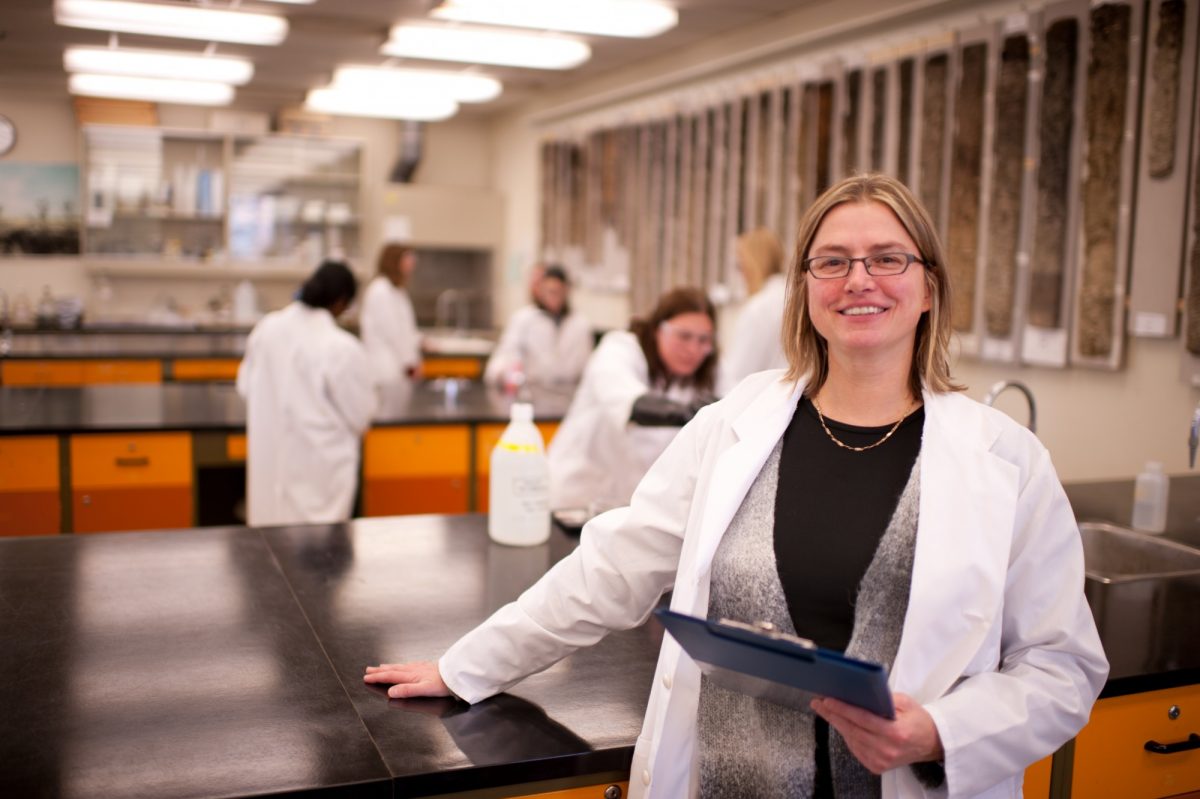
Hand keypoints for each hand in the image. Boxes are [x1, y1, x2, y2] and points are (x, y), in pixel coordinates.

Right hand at [364, 661, 451, 698]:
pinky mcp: (426, 667)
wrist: (456, 674)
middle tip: (368, 670)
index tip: (366, 678)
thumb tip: (391, 692)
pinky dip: (401, 665)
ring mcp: (419, 668)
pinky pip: (409, 665)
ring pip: (400, 666)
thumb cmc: (442, 684)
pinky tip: (403, 665)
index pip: (390, 677)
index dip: (377, 678)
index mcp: (411, 676)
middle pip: (393, 670)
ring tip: (380, 667)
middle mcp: (413, 670)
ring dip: (388, 667)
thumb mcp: (424, 690)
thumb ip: (407, 690)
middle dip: (379, 671)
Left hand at [810, 693, 942, 774]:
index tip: (828, 701)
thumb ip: (884, 698)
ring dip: (838, 724)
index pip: (863, 719)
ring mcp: (882, 761)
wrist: (931, 743)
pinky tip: (842, 724)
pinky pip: (855, 749)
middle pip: (853, 730)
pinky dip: (847, 736)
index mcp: (896, 733)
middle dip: (833, 715)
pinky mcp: (877, 766)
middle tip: (819, 703)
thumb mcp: (905, 702)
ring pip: (851, 740)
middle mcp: (888, 749)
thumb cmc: (918, 720)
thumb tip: (860, 692)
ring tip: (827, 710)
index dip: (843, 709)